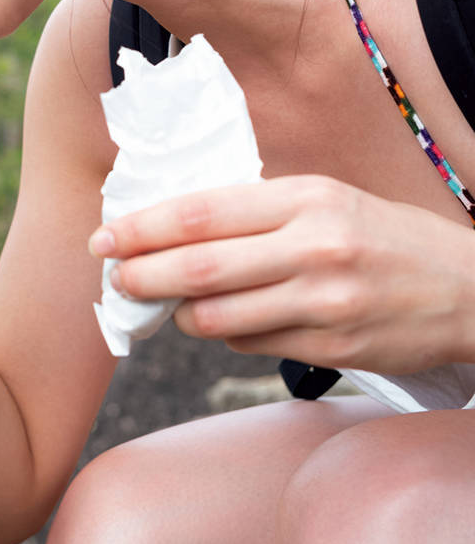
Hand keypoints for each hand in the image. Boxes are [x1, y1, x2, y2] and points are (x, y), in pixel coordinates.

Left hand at [88, 175, 474, 373]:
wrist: (469, 287)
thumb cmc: (383, 237)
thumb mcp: (326, 200)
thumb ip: (257, 212)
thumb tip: (174, 232)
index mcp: (304, 198)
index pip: (201, 212)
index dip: (142, 227)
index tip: (105, 237)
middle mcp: (312, 247)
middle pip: (198, 266)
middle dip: (142, 275)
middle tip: (114, 279)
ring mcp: (324, 301)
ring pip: (219, 315)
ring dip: (181, 315)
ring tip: (169, 307)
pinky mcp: (334, 345)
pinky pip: (254, 345)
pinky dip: (226, 335)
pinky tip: (227, 322)